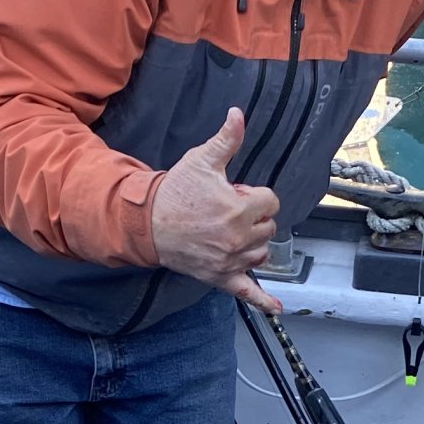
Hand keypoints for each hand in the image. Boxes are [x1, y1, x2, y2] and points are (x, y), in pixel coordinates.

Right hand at [151, 108, 282, 312]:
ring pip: (262, 253)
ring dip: (253, 243)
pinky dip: (263, 301)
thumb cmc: (174, 193)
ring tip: (231, 233)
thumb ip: (226, 140)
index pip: (270, 201)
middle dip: (252, 217)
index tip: (236, 193)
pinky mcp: (221, 277)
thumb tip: (238, 115)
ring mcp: (231, 261)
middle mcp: (239, 239)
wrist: (146, 223)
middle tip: (226, 211)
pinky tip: (277, 308)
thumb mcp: (201, 161)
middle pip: (268, 227)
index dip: (254, 195)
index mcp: (239, 210)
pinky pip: (247, 292)